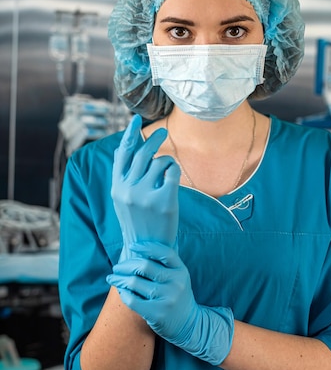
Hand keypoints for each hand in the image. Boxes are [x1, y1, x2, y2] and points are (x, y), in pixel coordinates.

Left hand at [106, 242, 233, 365]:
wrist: (188, 324)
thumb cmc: (177, 295)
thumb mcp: (178, 277)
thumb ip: (164, 264)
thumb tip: (138, 249)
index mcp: (181, 270)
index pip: (164, 252)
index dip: (146, 247)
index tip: (131, 246)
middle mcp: (175, 283)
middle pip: (144, 266)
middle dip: (125, 265)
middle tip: (116, 267)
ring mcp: (167, 299)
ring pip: (135, 283)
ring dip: (119, 279)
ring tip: (112, 278)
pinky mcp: (157, 313)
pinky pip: (132, 300)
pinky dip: (123, 294)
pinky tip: (121, 291)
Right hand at [111, 115, 180, 251]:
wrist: (146, 250)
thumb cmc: (137, 221)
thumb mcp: (122, 198)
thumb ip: (123, 175)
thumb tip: (122, 148)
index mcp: (117, 187)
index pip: (122, 154)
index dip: (129, 134)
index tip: (135, 119)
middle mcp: (128, 189)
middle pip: (143, 153)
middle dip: (154, 139)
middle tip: (164, 132)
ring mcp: (146, 195)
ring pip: (159, 162)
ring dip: (167, 161)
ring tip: (168, 169)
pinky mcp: (164, 201)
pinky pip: (172, 172)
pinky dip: (174, 170)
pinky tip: (174, 176)